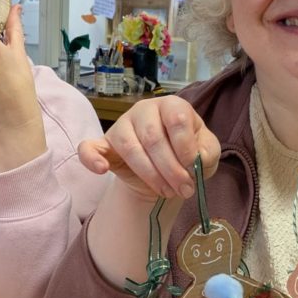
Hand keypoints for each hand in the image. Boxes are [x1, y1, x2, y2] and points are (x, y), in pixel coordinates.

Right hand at [79, 95, 220, 202]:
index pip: (177, 119)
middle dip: (171, 169)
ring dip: (150, 174)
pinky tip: (102, 170)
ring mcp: (122, 125)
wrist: (165, 175)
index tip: (194, 170)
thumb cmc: (186, 156)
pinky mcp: (105, 144)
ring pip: (130, 148)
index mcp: (171, 105)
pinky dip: (92, 159)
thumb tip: (196, 158)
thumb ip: (208, 152)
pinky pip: (90, 148)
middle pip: (153, 137)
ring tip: (166, 191)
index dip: (186, 148)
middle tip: (183, 190)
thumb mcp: (207, 153)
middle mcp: (144, 109)